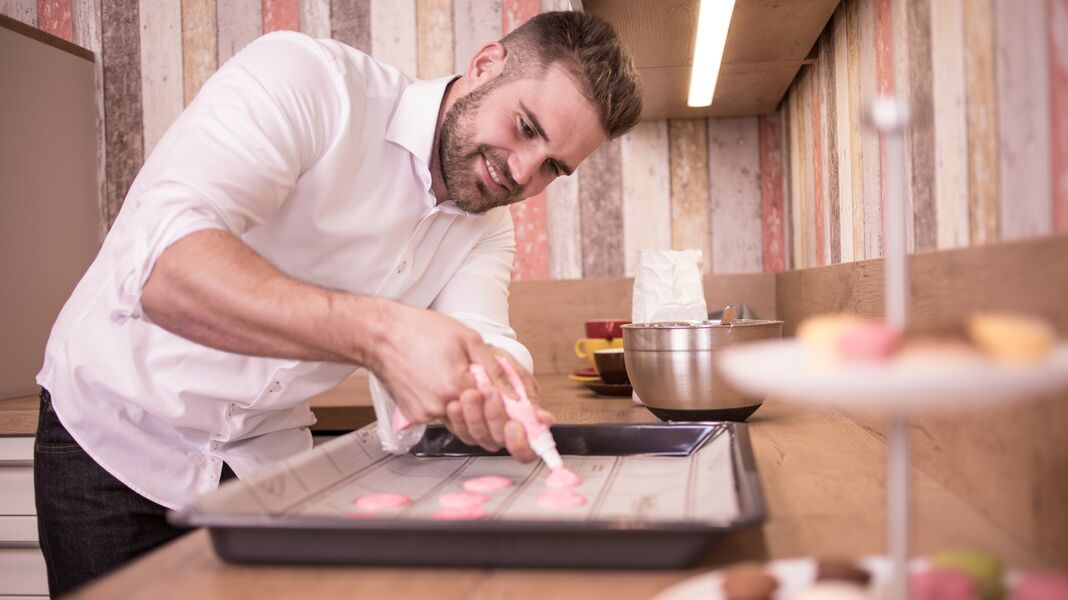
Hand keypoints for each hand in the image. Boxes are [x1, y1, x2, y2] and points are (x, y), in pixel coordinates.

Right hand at [367, 303, 493, 423]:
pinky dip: (446, 405)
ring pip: (458, 421)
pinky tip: (441, 384)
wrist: (381, 335)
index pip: (492, 408)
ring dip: (466, 408)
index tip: (503, 397)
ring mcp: (425, 414)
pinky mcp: (414, 416)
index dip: (501, 403)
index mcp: (456, 386)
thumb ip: (493, 368)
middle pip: (476, 421)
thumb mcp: (468, 339)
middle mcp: (440, 406)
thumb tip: (513, 392)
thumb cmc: (420, 331)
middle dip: (485, 408)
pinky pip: (439, 417)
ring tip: (460, 381)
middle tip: (483, 390)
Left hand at [443, 348, 552, 461]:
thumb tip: (545, 419)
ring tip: (472, 393)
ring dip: (474, 415)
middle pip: (498, 441)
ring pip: (477, 435)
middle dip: (494, 416)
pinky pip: (459, 430)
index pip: (526, 451)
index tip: (515, 426)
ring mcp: (481, 432)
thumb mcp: (520, 377)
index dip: (521, 445)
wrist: (479, 358)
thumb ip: (530, 398)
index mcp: (523, 426)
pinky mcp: (462, 428)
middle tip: (491, 393)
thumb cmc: (503, 369)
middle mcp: (501, 433)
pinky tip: (456, 404)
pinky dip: (457, 417)